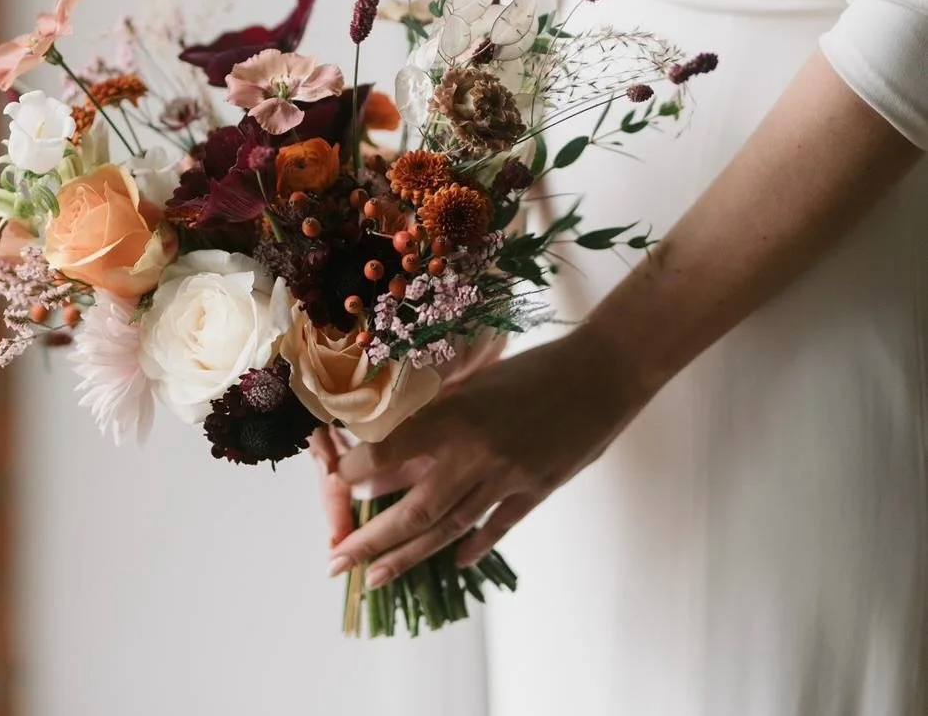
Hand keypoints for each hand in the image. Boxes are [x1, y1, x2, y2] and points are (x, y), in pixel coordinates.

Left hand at [327, 324, 644, 587]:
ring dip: (409, 556)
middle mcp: (477, 451)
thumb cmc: (537, 364)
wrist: (603, 371)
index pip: (391, 451)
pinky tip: (451, 563)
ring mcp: (509, 477)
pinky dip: (472, 547)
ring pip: (450, 528)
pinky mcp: (537, 490)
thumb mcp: (478, 377)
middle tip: (338, 561)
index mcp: (457, 412)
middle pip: (416, 508)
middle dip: (372, 539)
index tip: (337, 485)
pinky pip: (497, 527)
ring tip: (377, 577)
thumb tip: (390, 434)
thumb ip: (438, 408)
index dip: (359, 472)